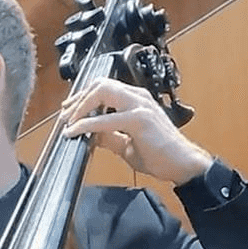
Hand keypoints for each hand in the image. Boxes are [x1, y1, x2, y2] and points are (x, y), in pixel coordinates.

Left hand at [60, 77, 211, 184]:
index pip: (104, 87)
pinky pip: (106, 119)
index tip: (68, 110)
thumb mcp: (128, 144)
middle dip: (78, 99)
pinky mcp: (139, 120)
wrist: (183, 164)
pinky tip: (74, 131)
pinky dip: (86, 124)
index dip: (83, 96)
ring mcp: (140, 106)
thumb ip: (110, 136)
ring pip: (102, 92)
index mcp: (136, 99)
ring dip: (80, 107)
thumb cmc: (160, 155)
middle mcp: (138, 97)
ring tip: (67, 123)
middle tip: (64, 116)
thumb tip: (91, 135)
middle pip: (100, 84)